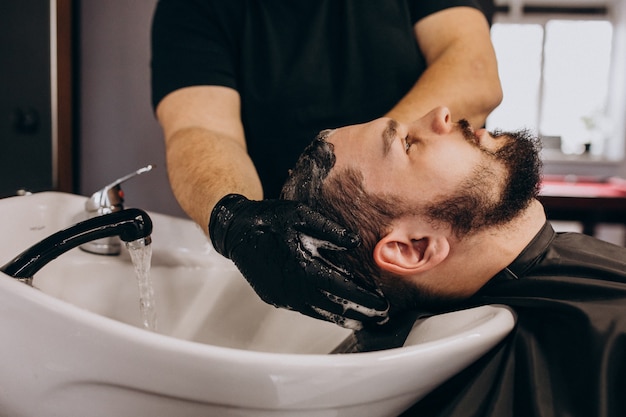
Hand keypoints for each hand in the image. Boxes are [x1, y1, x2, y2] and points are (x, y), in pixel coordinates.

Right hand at [209, 194, 388, 329]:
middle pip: (334, 306)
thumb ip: (330, 229)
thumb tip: (354, 242)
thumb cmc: (269, 219)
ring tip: (364, 321)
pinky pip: (305, 309)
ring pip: (320, 313)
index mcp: (303, 266)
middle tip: (381, 316)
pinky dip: (324, 313)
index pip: (342, 288)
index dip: (364, 297)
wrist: (236, 230)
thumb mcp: (301, 214)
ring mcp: (283, 296)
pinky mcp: (275, 298)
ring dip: (344, 318)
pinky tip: (335, 314)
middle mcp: (294, 287)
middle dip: (360, 312)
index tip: (382, 302)